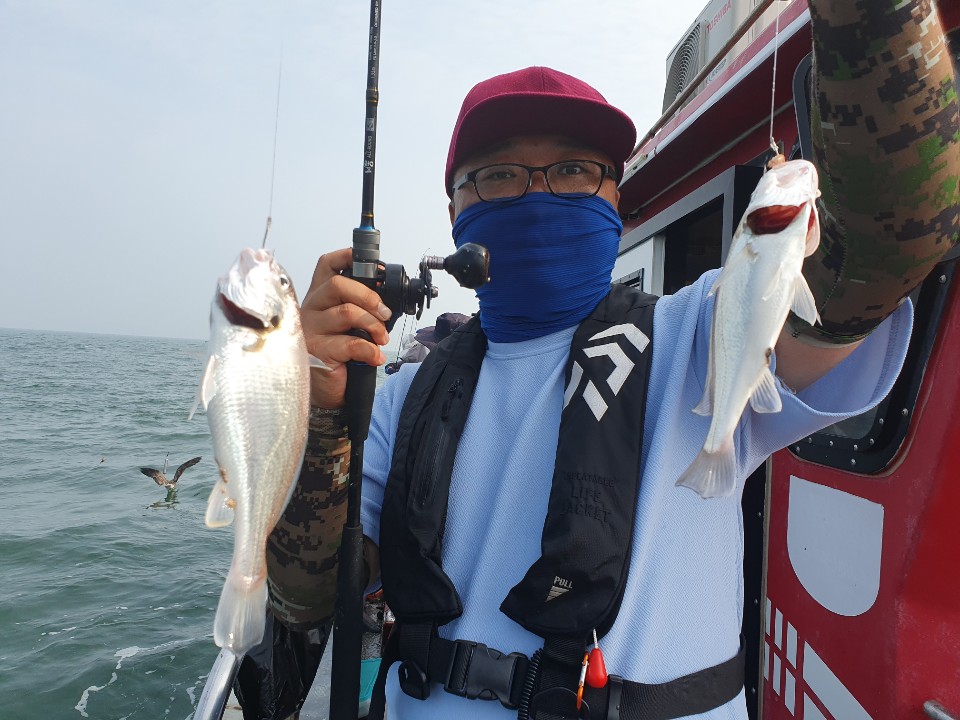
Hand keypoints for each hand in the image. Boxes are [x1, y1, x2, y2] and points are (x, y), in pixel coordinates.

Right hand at [301, 248, 392, 407]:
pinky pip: (350, 343)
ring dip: (373, 325)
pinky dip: (370, 350)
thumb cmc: (338, 357)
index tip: (373, 265)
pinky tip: (375, 357)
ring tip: (381, 339)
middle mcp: (311, 310)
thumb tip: (385, 303)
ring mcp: (311, 330)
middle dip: (368, 296)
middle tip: (384, 313)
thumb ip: (359, 310)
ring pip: (346, 312)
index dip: (347, 257)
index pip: (327, 266)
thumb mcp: (348, 328)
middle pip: (337, 285)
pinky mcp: (318, 351)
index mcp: (320, 298)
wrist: (327, 393)